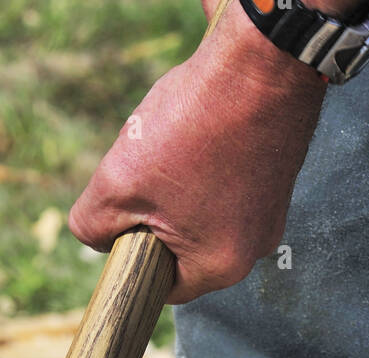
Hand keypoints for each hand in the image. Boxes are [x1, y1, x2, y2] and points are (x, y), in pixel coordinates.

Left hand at [68, 2, 326, 303]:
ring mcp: (269, 213)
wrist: (261, 61)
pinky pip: (226, 189)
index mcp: (221, 265)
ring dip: (178, 188)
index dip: (134, 256)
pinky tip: (198, 134)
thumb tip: (96, 238)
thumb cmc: (194, 125)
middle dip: (156, 216)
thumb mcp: (119, 181)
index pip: (164, 286)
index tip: (122, 223)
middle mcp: (253, 249)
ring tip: (174, 147)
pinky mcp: (275, 179)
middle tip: (144, 175)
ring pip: (203, 215)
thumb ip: (93, 224)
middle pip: (184, 249)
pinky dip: (205, 167)